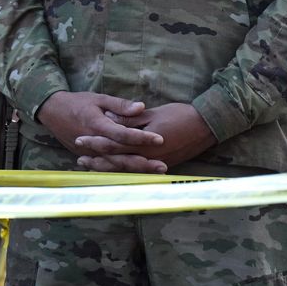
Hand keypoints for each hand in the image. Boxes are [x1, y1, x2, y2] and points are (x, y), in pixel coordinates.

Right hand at [35, 91, 163, 169]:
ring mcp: (90, 154)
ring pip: (115, 166)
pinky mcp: (89, 158)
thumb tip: (141, 107)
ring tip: (155, 173)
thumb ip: (120, 105)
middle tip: (163, 166)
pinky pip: (108, 168)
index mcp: (97, 125)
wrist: (52, 112)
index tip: (160, 139)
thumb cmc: (77, 103)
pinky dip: (123, 173)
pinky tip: (139, 177)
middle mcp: (94, 143)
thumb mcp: (99, 98)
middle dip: (143, 162)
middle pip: (121, 156)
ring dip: (136, 170)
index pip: (122, 134)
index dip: (142, 137)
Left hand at [73, 102, 214, 171]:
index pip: (114, 144)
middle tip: (79, 159)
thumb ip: (130, 119)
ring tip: (91, 167)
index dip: (95, 143)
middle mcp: (148, 157)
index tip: (80, 140)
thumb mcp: (153, 113)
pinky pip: (138, 171)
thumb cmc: (181, 115)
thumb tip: (109, 118)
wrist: (207, 126)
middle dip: (97, 160)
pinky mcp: (162, 165)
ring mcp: (155, 163)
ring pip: (126, 169)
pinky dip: (124, 171)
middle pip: (117, 161)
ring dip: (108, 168)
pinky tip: (115, 170)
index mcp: (144, 143)